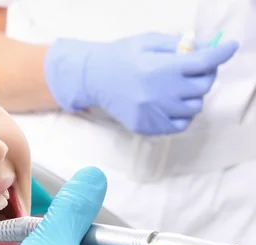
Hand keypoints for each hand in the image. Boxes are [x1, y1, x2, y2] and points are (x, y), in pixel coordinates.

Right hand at [45, 33, 238, 134]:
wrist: (93, 79)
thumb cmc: (121, 56)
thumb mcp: (149, 41)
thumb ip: (178, 45)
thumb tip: (207, 47)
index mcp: (161, 68)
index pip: (204, 63)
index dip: (221, 53)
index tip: (228, 47)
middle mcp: (160, 93)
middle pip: (203, 86)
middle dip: (205, 75)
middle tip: (195, 70)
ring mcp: (153, 113)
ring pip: (194, 107)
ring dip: (193, 96)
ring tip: (179, 89)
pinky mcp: (146, 126)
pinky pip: (178, 125)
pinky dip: (182, 115)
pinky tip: (172, 105)